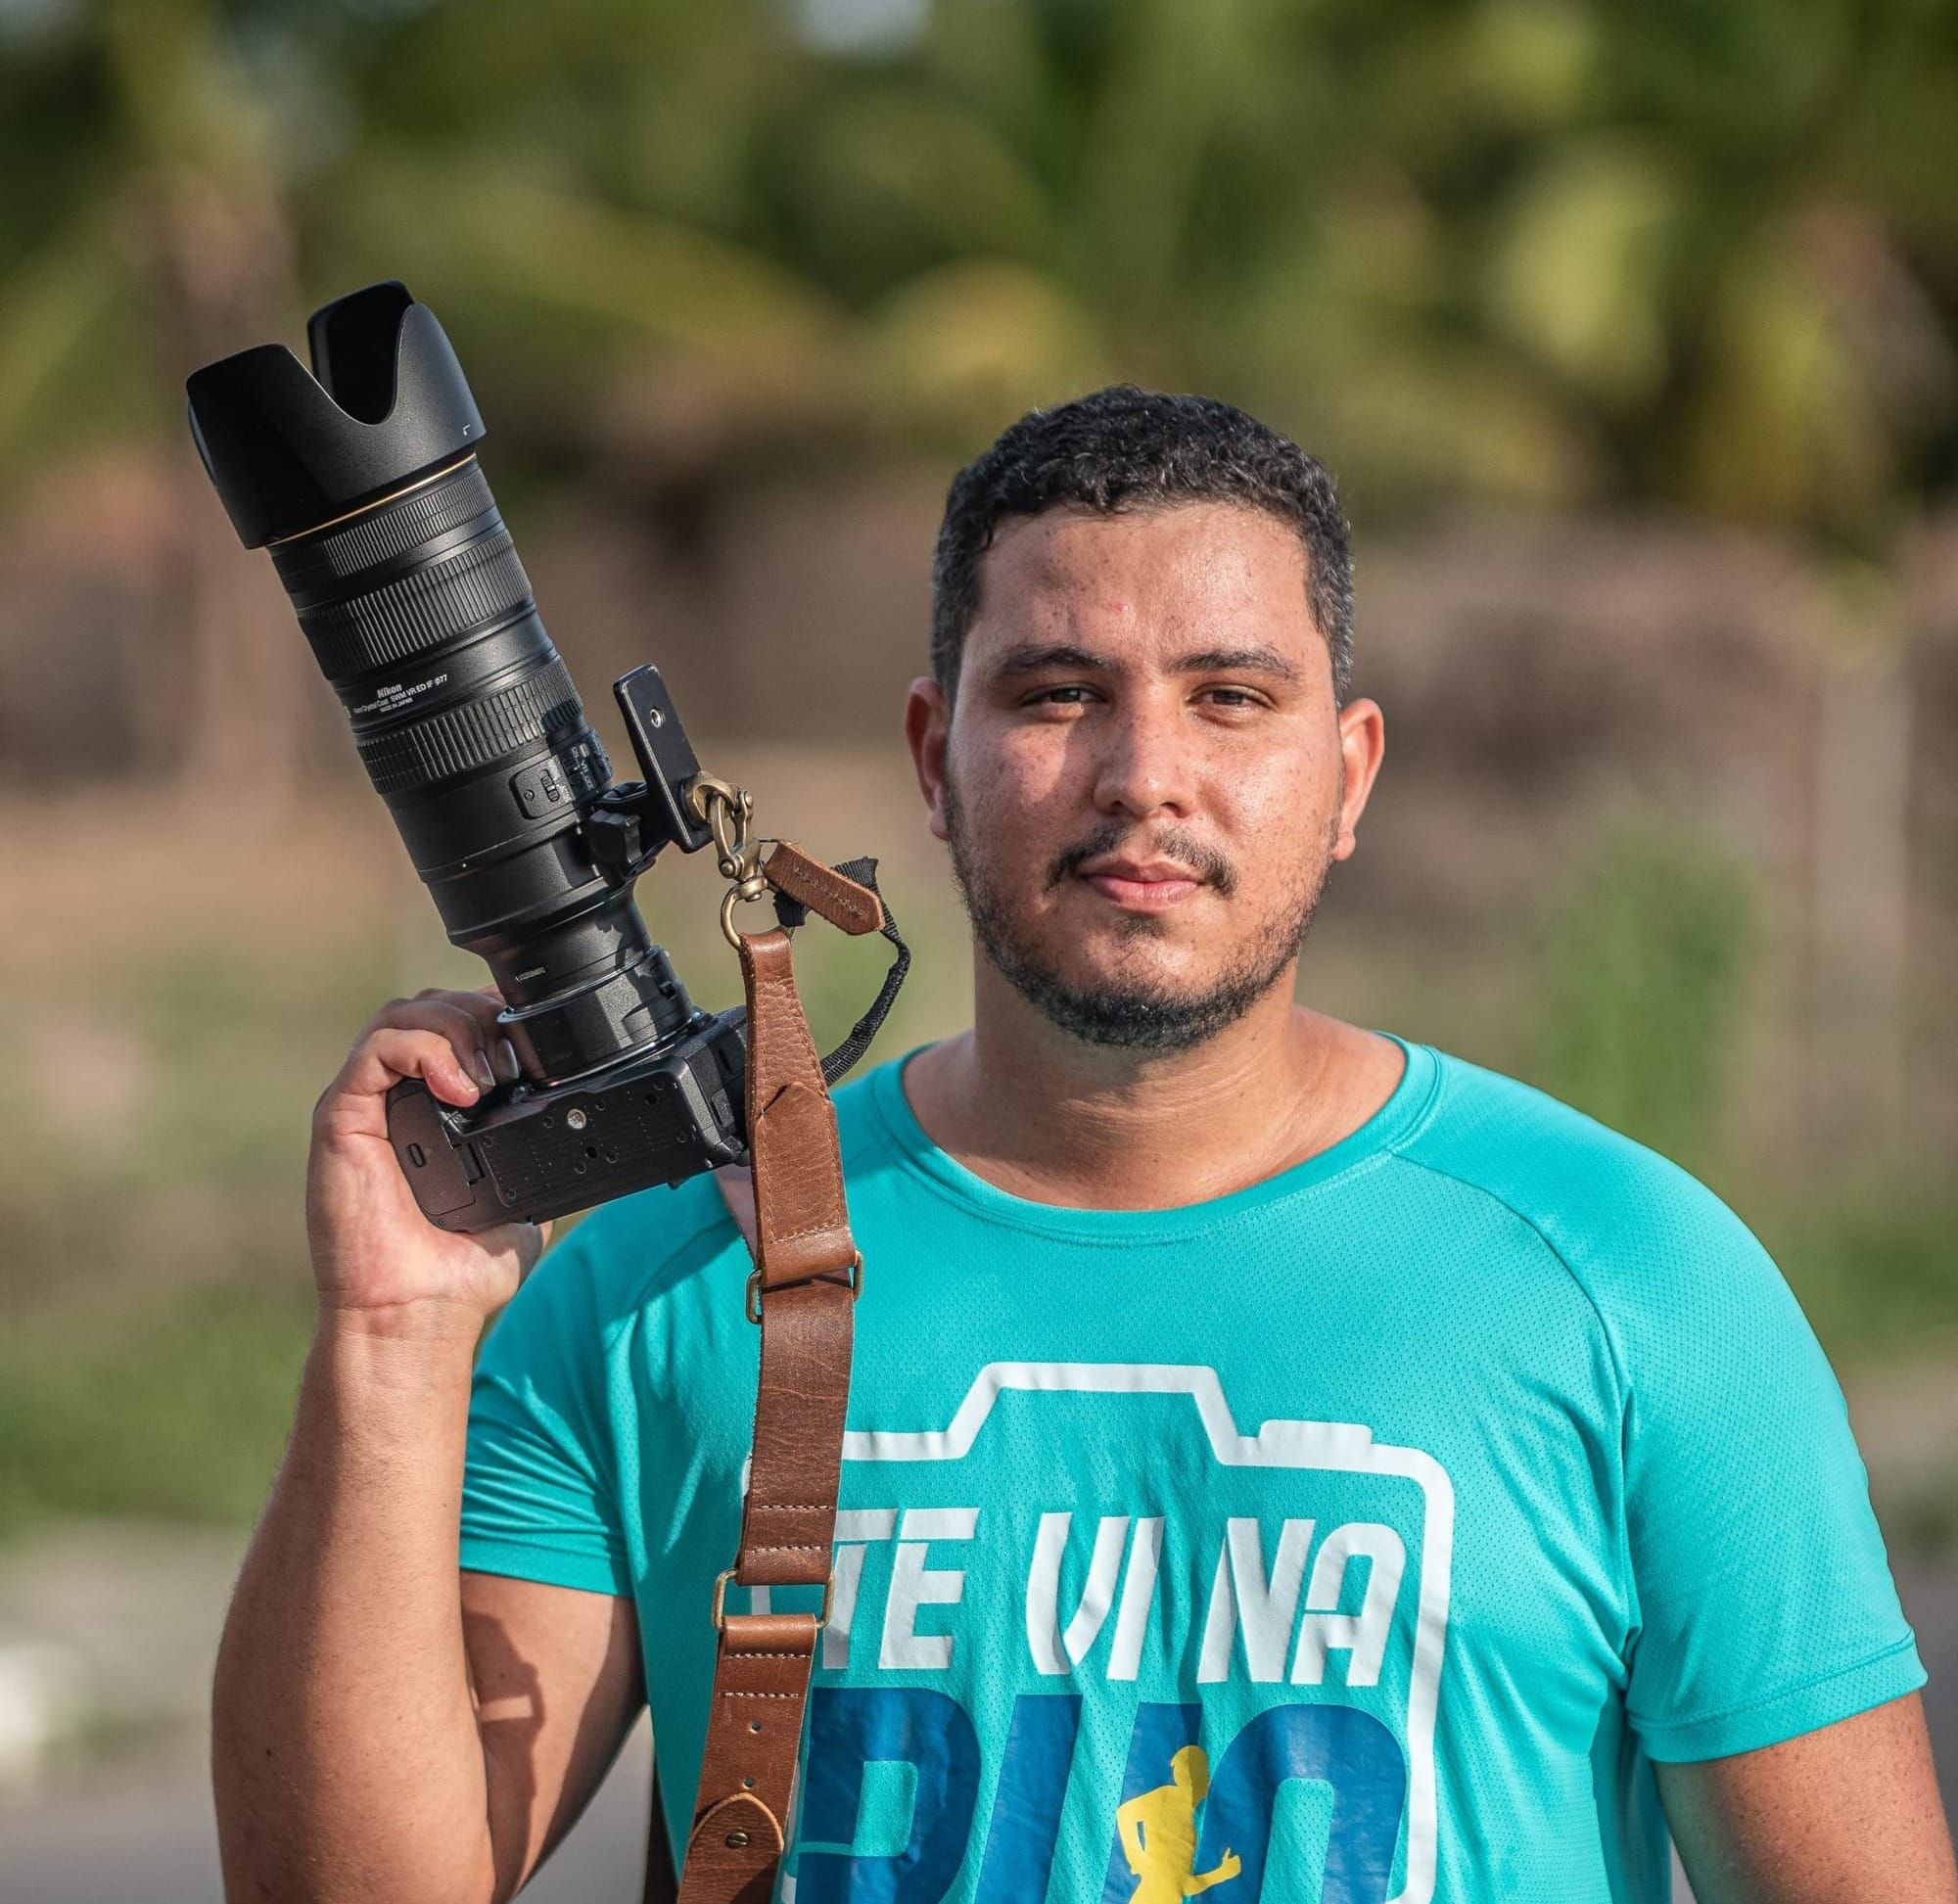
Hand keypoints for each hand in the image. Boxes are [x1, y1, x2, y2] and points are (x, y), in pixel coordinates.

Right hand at [306, 984, 550, 1336]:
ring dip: (456, 1026)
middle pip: (429, 1005)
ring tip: (489, 1076)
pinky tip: (462, 1089)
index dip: (494, 1015)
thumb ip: (539, 1157)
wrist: (418, 1314)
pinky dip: (426, 1051)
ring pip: (402, 1015)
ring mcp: (365, 1106)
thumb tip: (581, 1129)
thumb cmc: (462, 1272)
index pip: (456, 1025)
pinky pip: (375, 1051)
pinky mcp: (339, 1118)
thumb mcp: (525, 1202)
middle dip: (479, 1012)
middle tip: (514, 1058)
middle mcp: (394, 1099)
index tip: (535, 1039)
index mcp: (432, 1110)